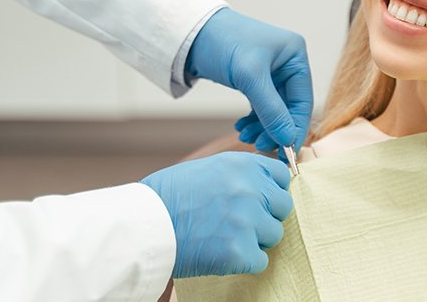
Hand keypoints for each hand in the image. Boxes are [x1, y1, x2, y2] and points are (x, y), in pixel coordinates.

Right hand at [141, 152, 292, 277]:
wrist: (143, 225)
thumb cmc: (168, 196)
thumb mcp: (208, 168)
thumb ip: (239, 175)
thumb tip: (264, 184)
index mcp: (242, 164)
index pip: (281, 175)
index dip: (271, 189)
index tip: (260, 199)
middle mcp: (250, 188)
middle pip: (283, 206)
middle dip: (266, 215)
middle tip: (240, 222)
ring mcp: (247, 220)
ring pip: (274, 234)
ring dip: (255, 239)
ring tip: (225, 237)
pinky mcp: (240, 251)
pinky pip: (260, 260)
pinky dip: (244, 262)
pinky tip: (222, 254)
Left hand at [185, 8, 312, 151]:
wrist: (193, 32)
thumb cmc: (223, 41)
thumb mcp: (249, 76)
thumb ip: (270, 109)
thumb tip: (287, 139)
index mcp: (295, 55)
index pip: (303, 100)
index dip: (295, 127)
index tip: (286, 152)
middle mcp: (287, 64)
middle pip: (289, 107)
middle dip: (275, 129)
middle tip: (261, 146)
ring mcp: (272, 72)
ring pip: (275, 110)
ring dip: (263, 127)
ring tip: (245, 137)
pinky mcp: (255, 80)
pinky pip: (262, 107)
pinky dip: (254, 120)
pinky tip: (241, 128)